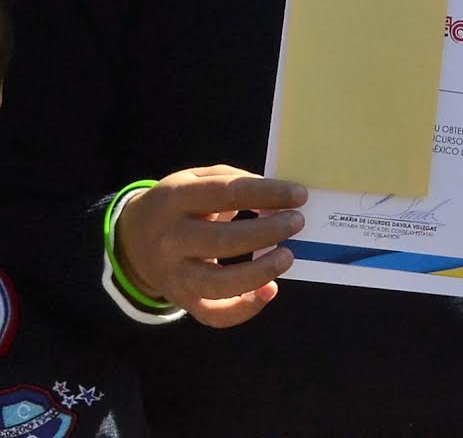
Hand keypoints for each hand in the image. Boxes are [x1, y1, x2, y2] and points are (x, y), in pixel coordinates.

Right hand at [111, 166, 305, 326]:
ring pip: (217, 283)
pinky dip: (243, 309)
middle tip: (297, 222)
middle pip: (222, 240)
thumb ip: (236, 181)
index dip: (266, 193)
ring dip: (259, 272)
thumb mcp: (198, 179)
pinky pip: (212, 314)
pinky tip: (269, 290)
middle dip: (267, 232)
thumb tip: (278, 200)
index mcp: (175, 199)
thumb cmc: (180, 203)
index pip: (226, 193)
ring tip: (287, 256)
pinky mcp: (181, 299)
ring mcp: (173, 274)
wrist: (132, 239)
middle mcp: (170, 239)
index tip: (299, 195)